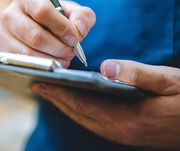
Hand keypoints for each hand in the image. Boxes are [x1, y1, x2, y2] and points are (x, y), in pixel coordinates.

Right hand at [0, 0, 95, 66]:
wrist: (24, 26)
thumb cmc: (50, 18)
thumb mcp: (67, 10)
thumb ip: (82, 16)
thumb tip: (80, 29)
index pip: (43, 11)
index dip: (61, 27)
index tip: (74, 38)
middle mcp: (10, 13)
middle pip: (35, 35)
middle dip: (58, 48)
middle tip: (71, 53)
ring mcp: (2, 33)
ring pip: (28, 52)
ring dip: (50, 59)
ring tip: (64, 59)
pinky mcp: (1, 49)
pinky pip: (22, 62)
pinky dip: (40, 66)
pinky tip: (51, 64)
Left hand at [31, 60, 179, 149]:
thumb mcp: (170, 81)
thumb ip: (138, 74)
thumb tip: (107, 67)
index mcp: (128, 118)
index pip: (83, 104)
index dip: (58, 93)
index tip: (39, 82)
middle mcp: (121, 131)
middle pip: (78, 114)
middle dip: (55, 98)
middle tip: (36, 84)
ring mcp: (123, 136)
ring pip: (84, 119)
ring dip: (64, 105)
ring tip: (49, 91)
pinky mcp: (127, 134)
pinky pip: (94, 122)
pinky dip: (79, 111)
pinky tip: (74, 101)